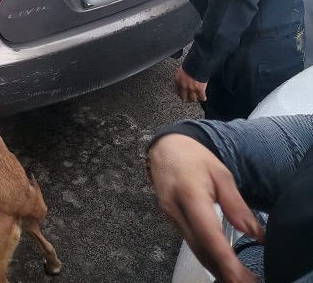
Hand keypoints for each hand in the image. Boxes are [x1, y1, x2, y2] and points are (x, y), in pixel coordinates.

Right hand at [148, 135, 264, 282]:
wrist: (164, 148)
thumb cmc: (194, 157)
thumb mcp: (221, 173)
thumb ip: (235, 203)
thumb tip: (253, 232)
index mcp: (190, 195)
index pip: (208, 234)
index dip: (225, 260)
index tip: (240, 278)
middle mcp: (176, 210)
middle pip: (200, 248)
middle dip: (224, 271)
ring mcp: (170, 216)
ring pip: (194, 248)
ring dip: (216, 266)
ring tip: (238, 278)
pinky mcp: (170, 218)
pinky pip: (189, 241)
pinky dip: (206, 254)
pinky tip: (220, 262)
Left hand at [175, 67, 207, 102]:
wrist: (197, 63)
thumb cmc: (190, 65)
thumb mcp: (182, 71)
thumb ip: (182, 78)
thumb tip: (184, 82)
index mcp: (178, 81)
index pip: (178, 92)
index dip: (182, 95)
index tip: (184, 95)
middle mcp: (183, 86)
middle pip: (184, 98)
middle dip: (188, 99)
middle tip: (191, 99)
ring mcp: (191, 89)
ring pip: (193, 99)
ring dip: (196, 99)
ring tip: (198, 98)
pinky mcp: (199, 89)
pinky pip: (201, 97)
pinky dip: (203, 98)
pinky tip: (204, 97)